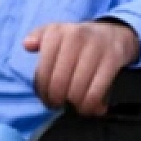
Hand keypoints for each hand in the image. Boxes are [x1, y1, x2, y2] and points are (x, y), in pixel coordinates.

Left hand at [23, 20, 140, 116]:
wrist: (113, 33)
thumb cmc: (78, 39)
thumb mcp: (56, 32)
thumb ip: (38, 37)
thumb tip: (27, 45)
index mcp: (57, 32)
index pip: (42, 71)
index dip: (42, 91)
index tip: (46, 99)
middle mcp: (75, 37)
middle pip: (58, 83)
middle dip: (56, 100)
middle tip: (58, 104)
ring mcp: (95, 48)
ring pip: (77, 90)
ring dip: (74, 105)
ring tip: (74, 106)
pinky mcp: (112, 59)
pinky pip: (96, 92)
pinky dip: (90, 105)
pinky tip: (88, 107)